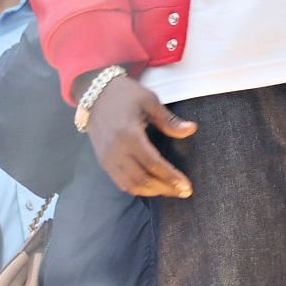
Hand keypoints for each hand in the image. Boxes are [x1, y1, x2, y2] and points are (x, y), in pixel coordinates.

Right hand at [85, 76, 194, 198]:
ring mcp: (107, 158)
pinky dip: (137, 188)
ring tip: (170, 190)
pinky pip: (120, 182)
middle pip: (142, 179)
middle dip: (165, 188)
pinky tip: (151, 187)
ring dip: (152, 191)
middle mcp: (116, 151)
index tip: (186, 186)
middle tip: (184, 192)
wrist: (94, 93)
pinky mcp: (103, 161)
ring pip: (130, 184)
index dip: (171, 177)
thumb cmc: (124, 94)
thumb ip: (169, 120)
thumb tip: (191, 129)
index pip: (153, 163)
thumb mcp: (149, 101)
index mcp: (129, 135)